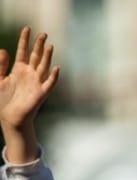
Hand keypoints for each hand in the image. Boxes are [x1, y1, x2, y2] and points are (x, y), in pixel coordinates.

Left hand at [0, 27, 58, 163]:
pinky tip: (56, 68)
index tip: (27, 28)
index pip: (23, 51)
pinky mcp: (40, 94)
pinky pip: (48, 84)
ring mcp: (36, 83)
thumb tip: (4, 49)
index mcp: (19, 70)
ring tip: (50, 45)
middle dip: (39, 45)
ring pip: (43, 66)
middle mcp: (29, 75)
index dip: (25, 40)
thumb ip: (0, 65)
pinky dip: (53, 77)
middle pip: (35, 56)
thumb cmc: (4, 101)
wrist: (10, 118)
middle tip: (43, 33)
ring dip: (47, 57)